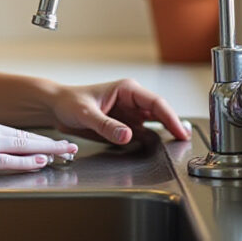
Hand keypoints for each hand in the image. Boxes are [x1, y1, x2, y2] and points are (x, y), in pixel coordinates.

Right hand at [0, 115, 77, 179]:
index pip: (15, 132)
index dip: (36, 139)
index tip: (52, 142)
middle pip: (25, 136)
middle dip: (51, 142)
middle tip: (71, 146)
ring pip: (23, 146)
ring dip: (48, 149)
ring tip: (66, 153)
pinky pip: (9, 160)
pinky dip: (28, 161)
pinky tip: (42, 161)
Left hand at [47, 79, 191, 144]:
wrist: (57, 109)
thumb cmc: (69, 102)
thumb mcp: (86, 113)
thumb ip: (106, 125)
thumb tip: (127, 135)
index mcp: (127, 90)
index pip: (155, 103)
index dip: (171, 118)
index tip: (180, 132)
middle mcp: (132, 101)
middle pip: (159, 114)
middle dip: (173, 126)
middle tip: (184, 142)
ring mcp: (130, 114)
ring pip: (154, 125)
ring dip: (164, 135)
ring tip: (176, 148)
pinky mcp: (125, 126)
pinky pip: (142, 134)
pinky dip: (151, 142)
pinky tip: (158, 150)